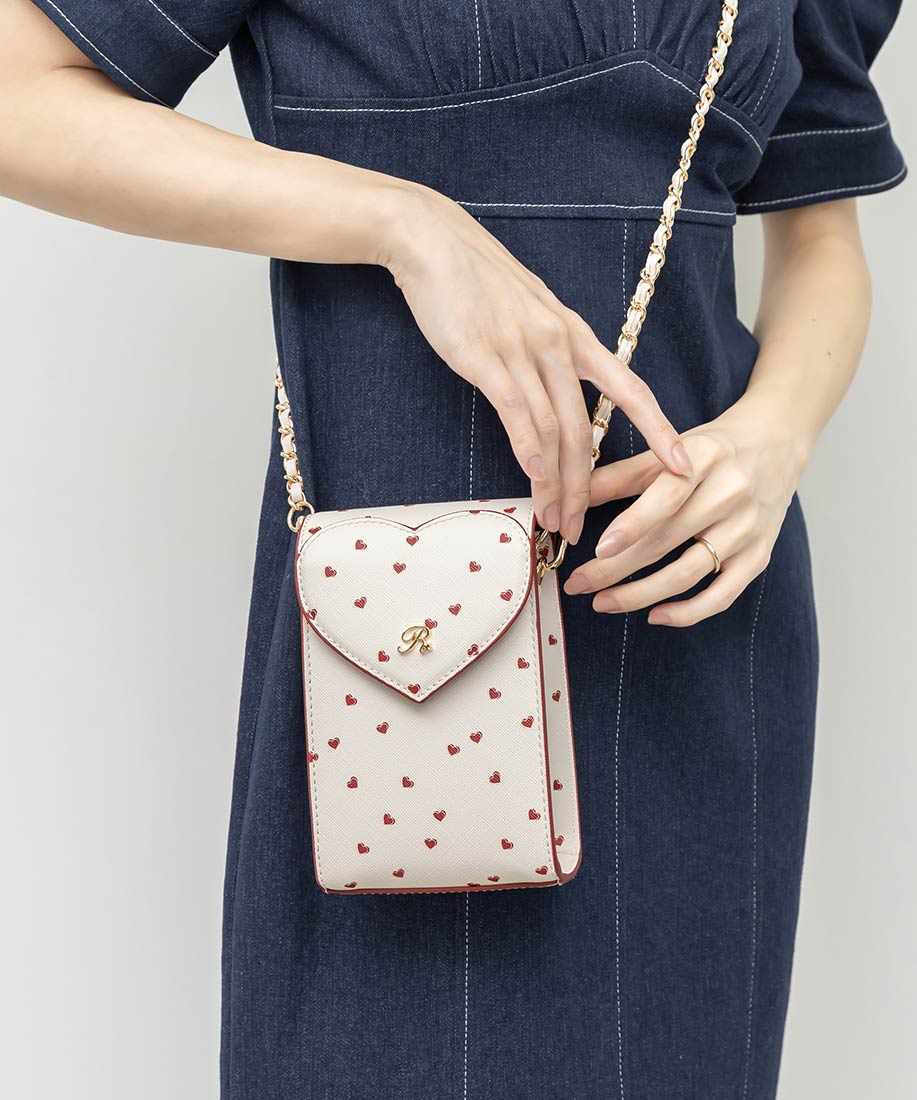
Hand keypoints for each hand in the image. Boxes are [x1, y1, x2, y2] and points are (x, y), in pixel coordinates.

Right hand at [377, 182, 692, 543]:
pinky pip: (517, 413)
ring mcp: (524, 350)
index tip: (682, 467)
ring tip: (554, 521)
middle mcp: (558, 344)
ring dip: (557, 484)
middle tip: (581, 527)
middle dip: (587, 486)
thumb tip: (554, 388)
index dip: (659, 431)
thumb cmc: (475, 279)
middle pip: (584, 429)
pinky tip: (534, 481)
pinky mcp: (486, 357)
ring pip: (553, 431)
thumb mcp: (527, 311)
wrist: (432, 240)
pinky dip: (528, 453)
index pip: (629, 389)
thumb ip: (547, 350)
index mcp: (574, 334)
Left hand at [562, 394, 811, 625]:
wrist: (777, 442)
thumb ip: (621, 475)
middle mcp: (730, 494)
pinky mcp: (759, 556)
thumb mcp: (669, 448)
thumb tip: (571, 496)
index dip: (632, 525)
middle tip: (578, 584)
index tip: (598, 549)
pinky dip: (686, 612)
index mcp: (705, 458)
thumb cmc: (713, 448)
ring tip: (602, 602)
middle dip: (615, 569)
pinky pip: (721, 596)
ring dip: (640, 595)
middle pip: (667, 541)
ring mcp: (747, 529)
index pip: (667, 496)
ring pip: (688, 573)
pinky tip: (653, 615)